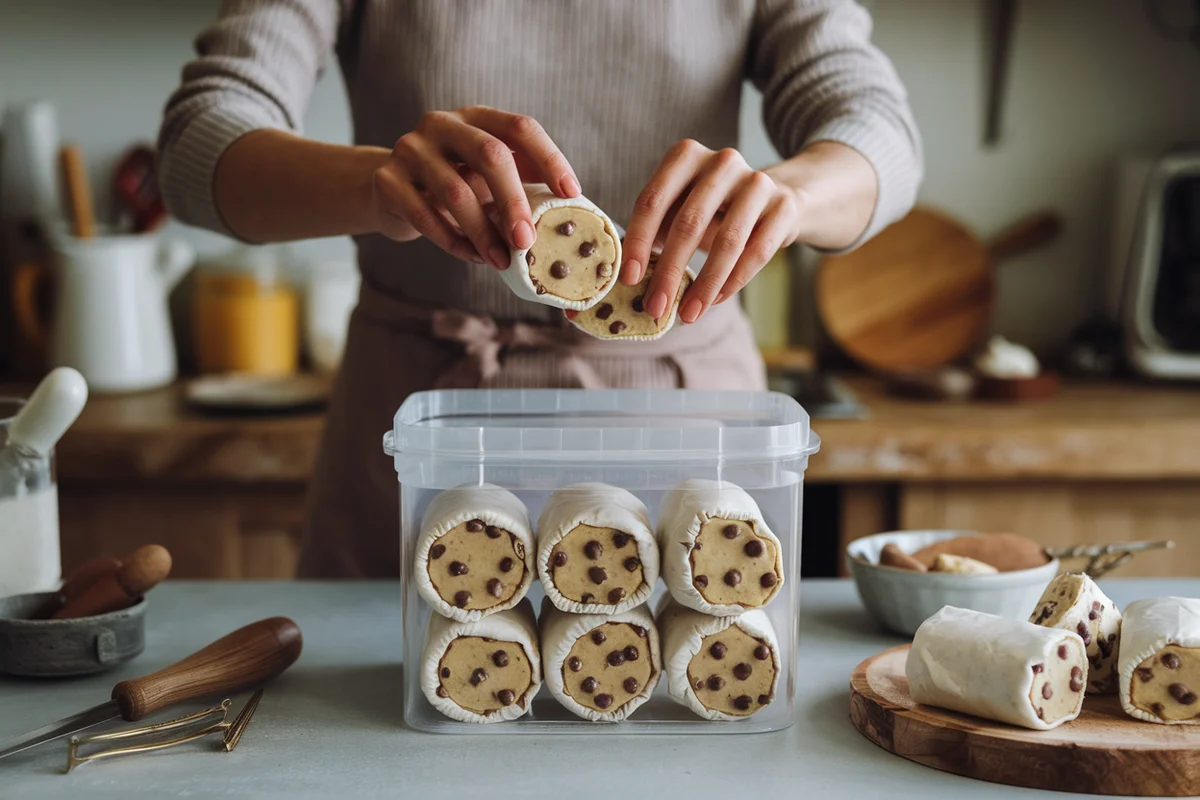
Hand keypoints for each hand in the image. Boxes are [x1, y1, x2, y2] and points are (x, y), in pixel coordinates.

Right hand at [371, 106, 580, 267]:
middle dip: (514, 202)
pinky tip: (472, 257)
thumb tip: (573, 211)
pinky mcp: (387, 179)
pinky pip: (425, 216)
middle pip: (489, 155)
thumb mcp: (488, 177)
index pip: (520, 127)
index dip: (550, 158)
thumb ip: (521, 183)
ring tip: (501, 261)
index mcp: (476, 117)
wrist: (389, 191)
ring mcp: (410, 148)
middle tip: (527, 241)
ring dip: (483, 233)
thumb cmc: (455, 185)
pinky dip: (453, 242)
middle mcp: (442, 123)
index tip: (571, 193)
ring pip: (456, 192)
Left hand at [621, 140, 803, 323]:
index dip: (639, 242)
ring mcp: (757, 182)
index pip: (653, 200)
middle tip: (656, 307)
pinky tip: (716, 300)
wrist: (776, 198)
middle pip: (689, 222)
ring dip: (705, 284)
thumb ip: (656, 232)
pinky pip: (758, 250)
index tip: (629, 279)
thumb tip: (630, 277)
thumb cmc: (713, 209)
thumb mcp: (680, 209)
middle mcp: (722, 162)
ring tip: (689, 314)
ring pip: (728, 240)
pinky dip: (735, 280)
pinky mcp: (784, 205)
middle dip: (669, 271)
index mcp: (686, 156)